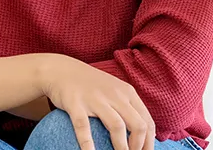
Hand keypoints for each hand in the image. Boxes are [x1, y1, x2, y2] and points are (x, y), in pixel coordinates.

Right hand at [39, 55, 154, 149]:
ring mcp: (96, 99)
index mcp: (128, 93)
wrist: (62, 70)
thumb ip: (130, 107)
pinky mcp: (76, 104)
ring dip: (121, 147)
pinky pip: (83, 127)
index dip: (149, 142)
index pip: (147, 121)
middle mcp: (115, 95)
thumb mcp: (116, 90)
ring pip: (117, 126)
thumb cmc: (92, 85)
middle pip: (137, 125)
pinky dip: (88, 144)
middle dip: (139, 146)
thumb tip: (146, 133)